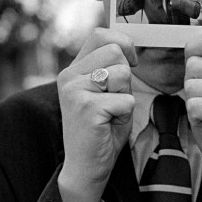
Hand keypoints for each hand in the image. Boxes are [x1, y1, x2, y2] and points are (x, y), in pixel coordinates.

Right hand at [57, 28, 136, 201]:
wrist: (86, 167)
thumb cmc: (102, 128)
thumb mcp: (106, 91)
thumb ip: (112, 68)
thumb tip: (129, 47)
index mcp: (74, 69)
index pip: (100, 35)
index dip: (123, 43)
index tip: (131, 61)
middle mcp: (69, 75)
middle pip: (115, 50)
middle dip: (126, 75)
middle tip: (115, 99)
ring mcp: (75, 90)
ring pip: (122, 73)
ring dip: (126, 96)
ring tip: (111, 113)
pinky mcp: (86, 107)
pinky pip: (126, 100)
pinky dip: (125, 115)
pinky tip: (109, 125)